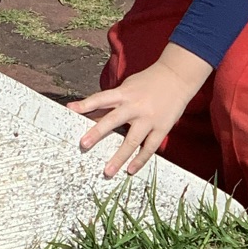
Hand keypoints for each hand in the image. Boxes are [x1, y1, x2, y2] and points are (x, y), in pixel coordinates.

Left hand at [68, 44, 210, 179]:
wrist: (177, 77)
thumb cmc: (147, 82)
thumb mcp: (127, 87)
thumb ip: (111, 102)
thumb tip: (91, 116)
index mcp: (124, 93)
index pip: (101, 98)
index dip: (85, 104)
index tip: (70, 109)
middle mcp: (135, 106)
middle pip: (113, 120)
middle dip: (97, 132)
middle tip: (83, 144)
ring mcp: (149, 118)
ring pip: (132, 140)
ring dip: (119, 157)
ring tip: (107, 171)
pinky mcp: (162, 128)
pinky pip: (149, 147)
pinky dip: (140, 159)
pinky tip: (130, 170)